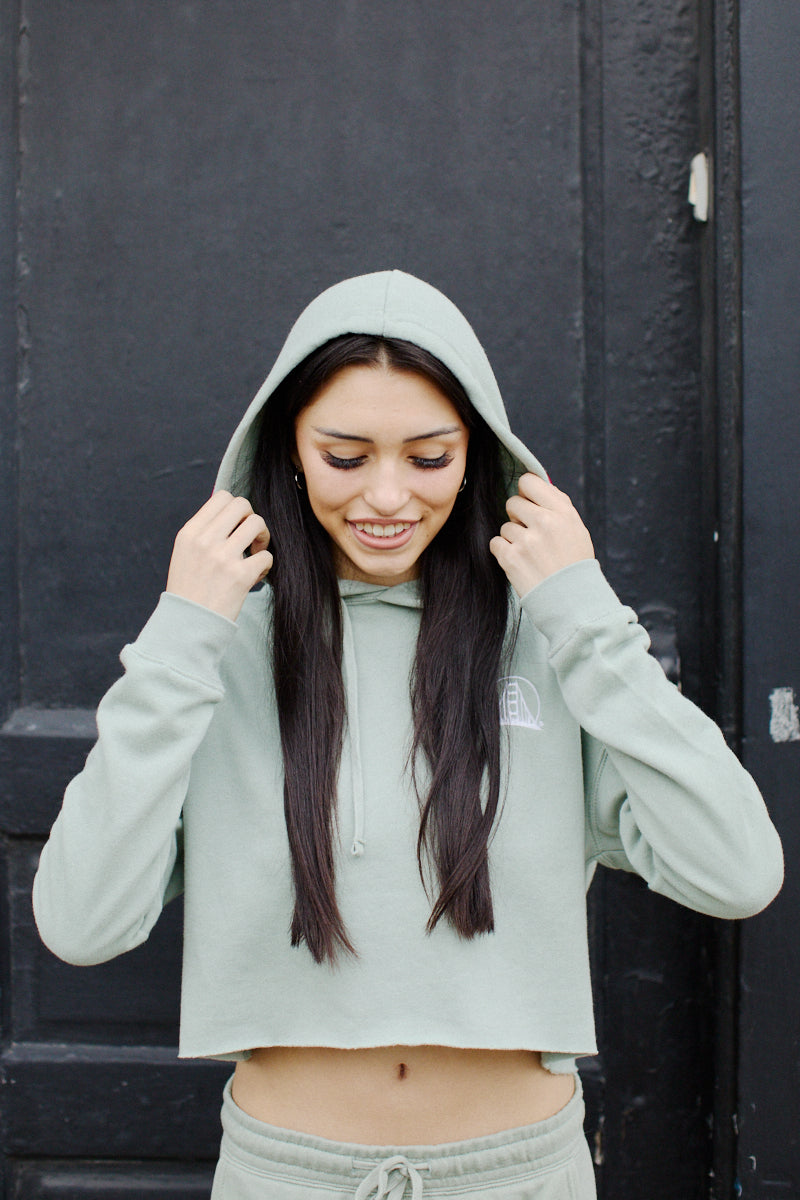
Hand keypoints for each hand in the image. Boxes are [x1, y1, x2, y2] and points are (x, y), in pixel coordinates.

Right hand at [165, 491, 271, 620]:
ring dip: (262, 538)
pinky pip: (266, 556)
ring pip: (257, 523)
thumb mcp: (185, 554)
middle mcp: (205, 541)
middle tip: (250, 539)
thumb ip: (204, 532)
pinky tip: (256, 575)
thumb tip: (230, 510)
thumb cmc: (189, 590)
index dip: (236, 509)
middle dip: (251, 518)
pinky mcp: (240, 576)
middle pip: (242, 504)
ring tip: (255, 554)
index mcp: (190, 533)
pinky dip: (266, 565)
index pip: (222, 497)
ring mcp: (222, 557)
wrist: (188, 625)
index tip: (236, 527)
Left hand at [489, 473, 593, 596]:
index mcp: (562, 512)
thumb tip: (535, 484)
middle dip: (518, 517)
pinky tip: (520, 562)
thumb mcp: (576, 528)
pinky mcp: (510, 558)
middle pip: (512, 502)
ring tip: (531, 555)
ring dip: (513, 538)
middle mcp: (544, 522)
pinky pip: (495, 543)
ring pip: (505, 526)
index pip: (529, 482)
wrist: (573, 602)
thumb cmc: (574, 564)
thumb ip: (556, 505)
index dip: (526, 493)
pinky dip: (504, 552)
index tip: (530, 504)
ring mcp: (526, 540)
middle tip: (532, 535)